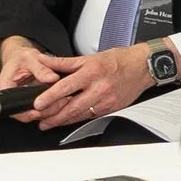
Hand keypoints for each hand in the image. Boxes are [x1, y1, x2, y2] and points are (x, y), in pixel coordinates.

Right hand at [0, 36, 63, 109]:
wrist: (22, 58)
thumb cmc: (22, 58)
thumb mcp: (31, 58)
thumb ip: (41, 69)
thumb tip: (52, 78)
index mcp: (5, 88)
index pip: (14, 107)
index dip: (28, 112)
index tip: (40, 110)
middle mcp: (12, 98)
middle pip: (26, 114)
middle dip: (44, 111)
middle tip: (60, 102)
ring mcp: (22, 101)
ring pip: (36, 114)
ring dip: (50, 110)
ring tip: (64, 100)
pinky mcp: (32, 102)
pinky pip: (41, 109)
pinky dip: (52, 106)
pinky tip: (61, 100)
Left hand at [27, 44, 155, 130]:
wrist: (143, 66)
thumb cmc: (118, 60)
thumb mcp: (89, 57)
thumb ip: (64, 62)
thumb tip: (44, 61)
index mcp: (91, 72)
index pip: (65, 87)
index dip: (50, 97)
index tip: (37, 104)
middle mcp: (99, 88)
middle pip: (72, 106)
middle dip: (53, 116)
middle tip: (38, 119)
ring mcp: (106, 100)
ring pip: (80, 115)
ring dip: (62, 121)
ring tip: (48, 123)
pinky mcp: (112, 108)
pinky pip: (91, 117)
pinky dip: (77, 120)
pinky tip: (67, 121)